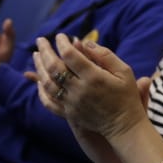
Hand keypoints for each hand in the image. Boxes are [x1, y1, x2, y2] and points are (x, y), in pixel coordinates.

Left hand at [33, 34, 147, 142]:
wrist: (124, 125)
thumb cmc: (126, 95)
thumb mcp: (124, 71)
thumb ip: (105, 55)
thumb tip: (84, 42)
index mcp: (94, 77)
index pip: (70, 55)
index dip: (62, 43)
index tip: (60, 36)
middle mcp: (80, 90)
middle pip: (54, 67)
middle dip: (45, 51)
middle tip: (40, 40)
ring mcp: (72, 103)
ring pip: (48, 83)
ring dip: (39, 67)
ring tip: (36, 55)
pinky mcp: (69, 114)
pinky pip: (49, 102)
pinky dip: (41, 90)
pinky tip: (39, 80)